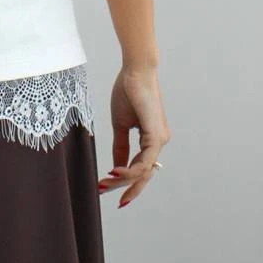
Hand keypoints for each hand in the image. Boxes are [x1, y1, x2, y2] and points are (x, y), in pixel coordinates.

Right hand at [97, 65, 169, 208]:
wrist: (134, 72)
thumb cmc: (128, 92)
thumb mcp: (120, 125)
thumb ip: (120, 147)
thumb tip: (116, 167)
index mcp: (152, 139)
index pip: (140, 168)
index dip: (125, 182)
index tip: (106, 188)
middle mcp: (159, 142)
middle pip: (142, 174)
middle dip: (123, 187)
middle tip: (102, 191)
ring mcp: (159, 140)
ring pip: (143, 171)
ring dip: (122, 180)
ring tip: (103, 182)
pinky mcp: (156, 136)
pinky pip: (145, 161)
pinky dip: (129, 170)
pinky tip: (114, 172)